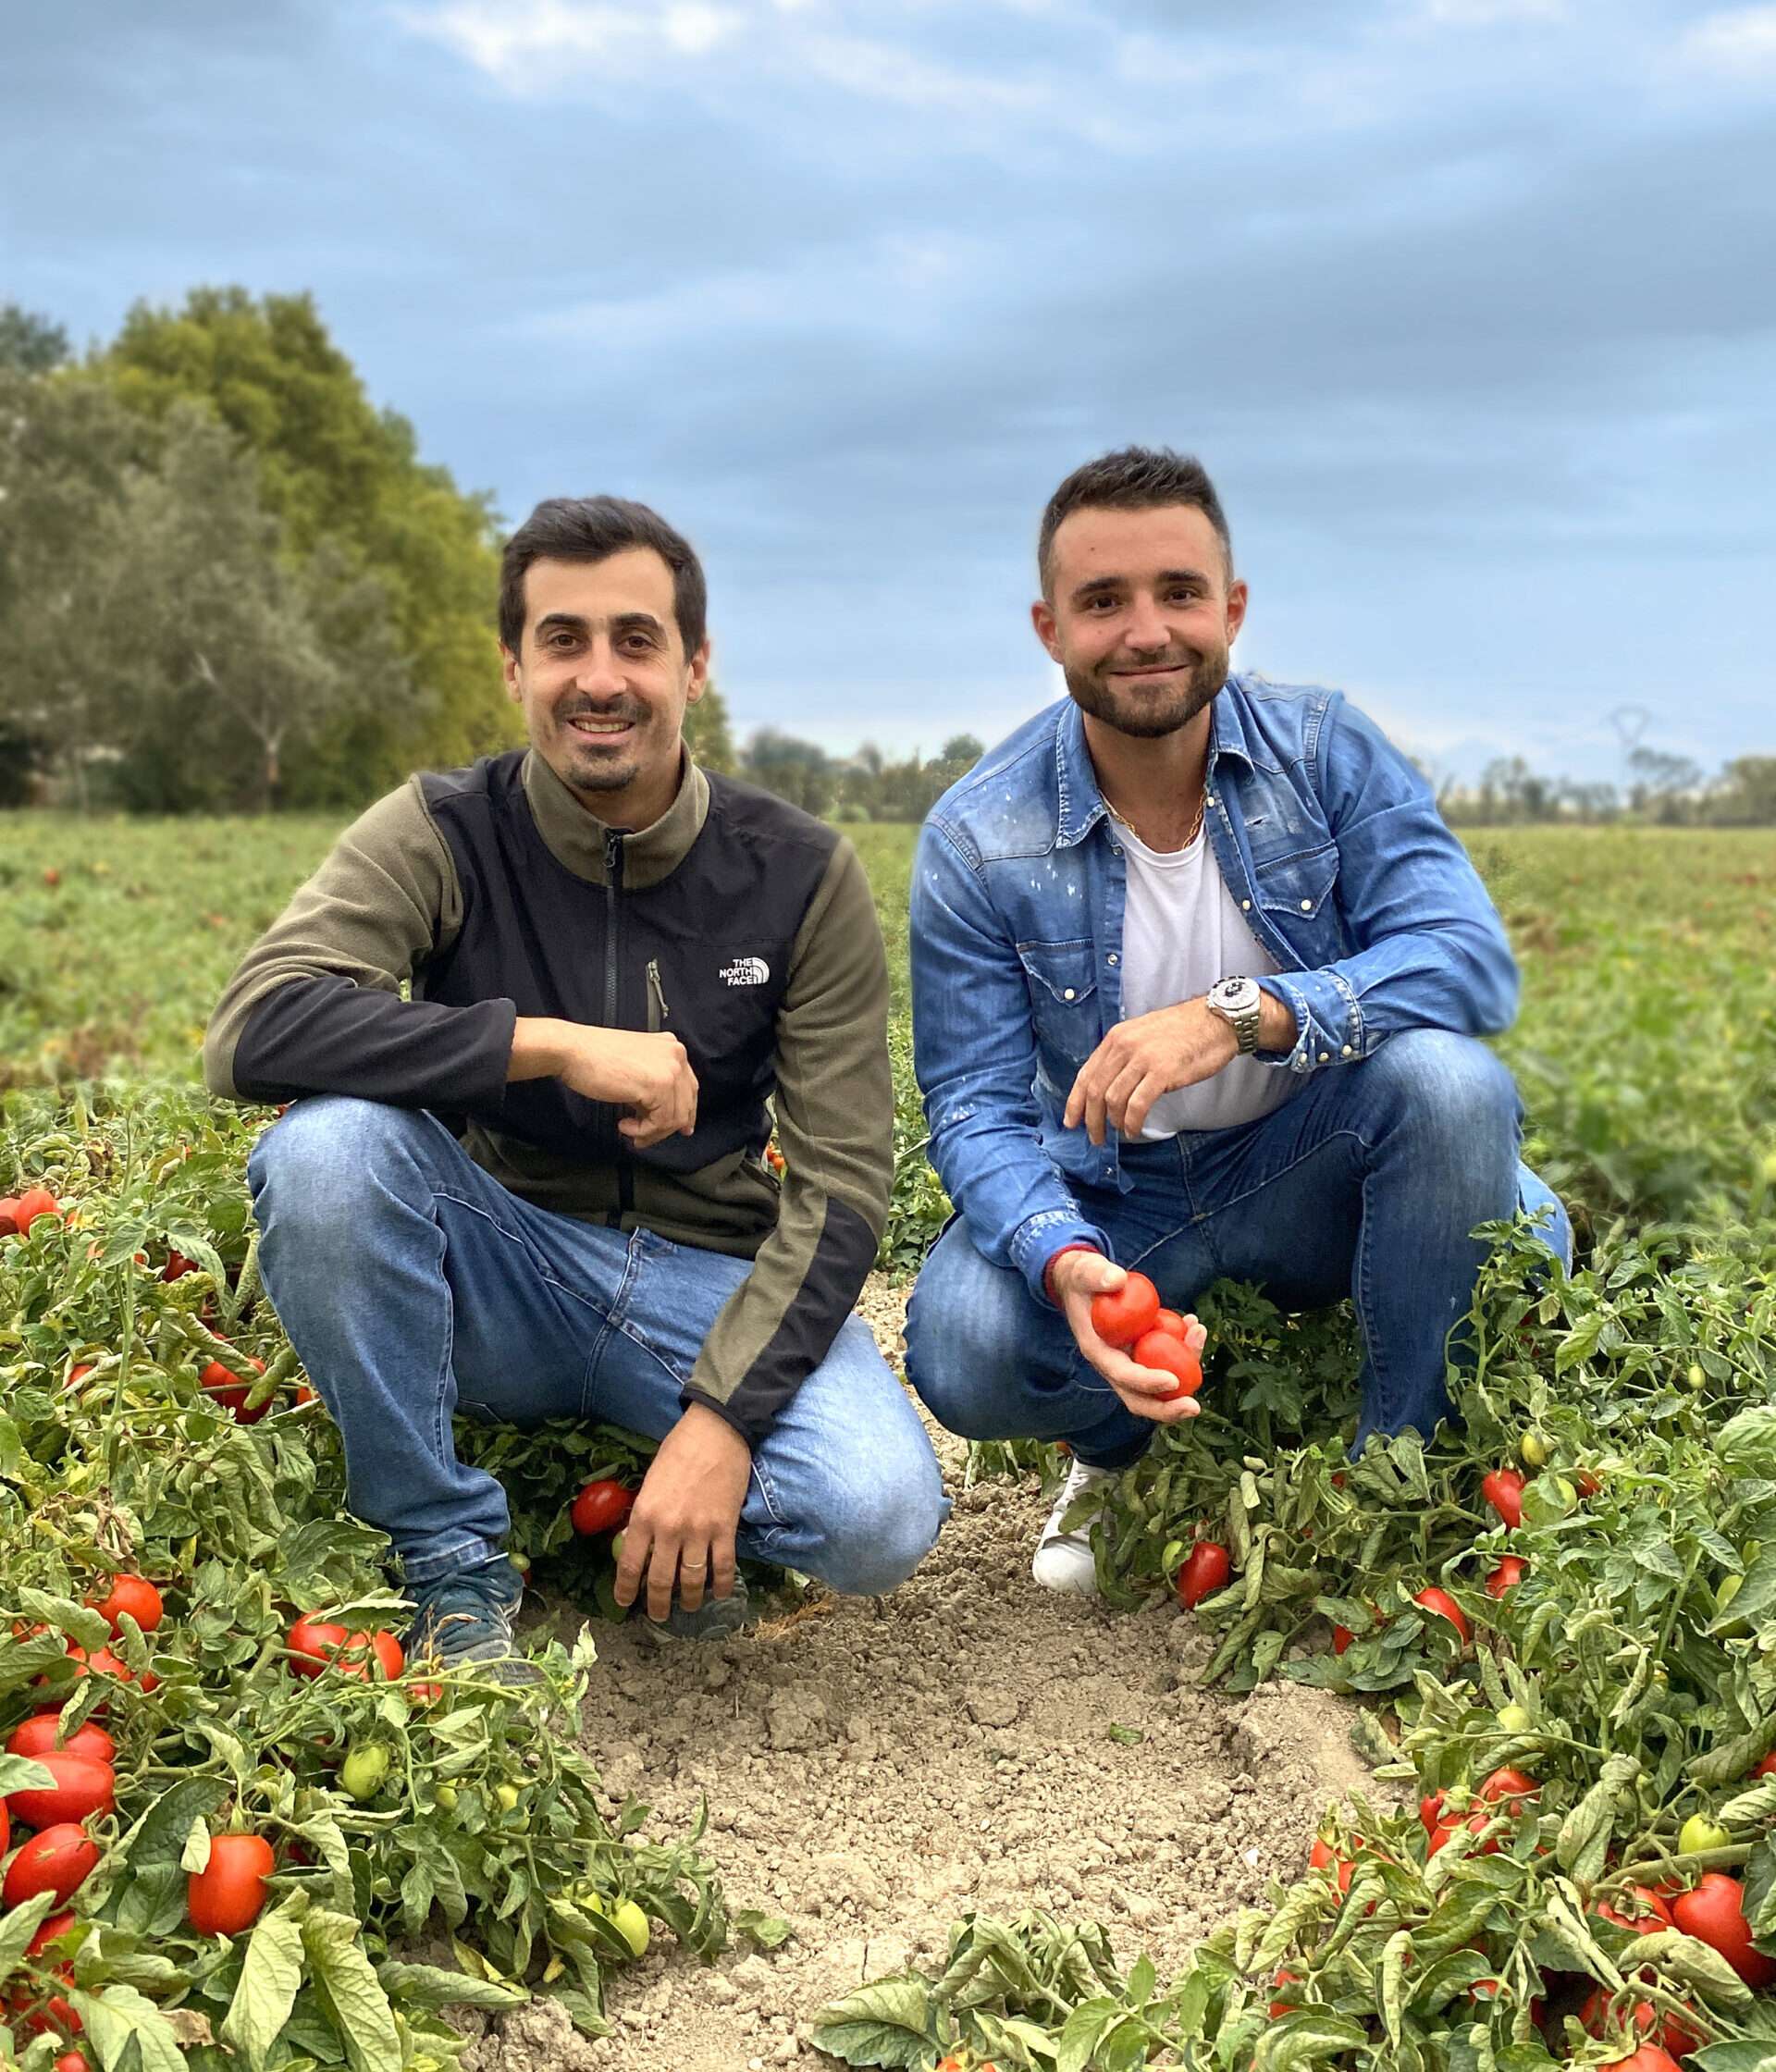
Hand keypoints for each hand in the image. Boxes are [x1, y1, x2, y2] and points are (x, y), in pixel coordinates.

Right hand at [509, 1017, 697, 1147]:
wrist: (573, 1050)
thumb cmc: (594, 1057)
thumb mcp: (635, 1066)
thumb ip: (653, 1082)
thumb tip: (664, 1112)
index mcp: (672, 1048)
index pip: (689, 1087)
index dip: (684, 1113)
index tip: (678, 1129)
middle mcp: (676, 1055)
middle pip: (685, 1104)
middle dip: (665, 1128)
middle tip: (645, 1138)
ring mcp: (670, 1069)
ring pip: (675, 1117)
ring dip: (651, 1132)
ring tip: (630, 1131)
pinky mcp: (659, 1085)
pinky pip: (660, 1122)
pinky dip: (643, 1131)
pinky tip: (624, 1125)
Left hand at [613, 1405, 751, 1620]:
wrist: (716, 1432)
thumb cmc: (678, 1451)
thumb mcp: (650, 1482)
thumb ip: (645, 1514)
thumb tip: (639, 1541)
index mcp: (644, 1515)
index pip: (630, 1564)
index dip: (626, 1589)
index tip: (625, 1603)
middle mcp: (669, 1529)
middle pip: (661, 1581)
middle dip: (659, 1604)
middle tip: (659, 1616)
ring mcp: (699, 1531)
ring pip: (693, 1580)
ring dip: (691, 1600)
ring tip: (690, 1607)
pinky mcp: (725, 1528)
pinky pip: (723, 1567)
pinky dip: (721, 1585)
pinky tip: (718, 1594)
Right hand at [1048, 1248, 1208, 1424]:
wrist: (1082, 1284)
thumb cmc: (1083, 1278)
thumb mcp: (1084, 1271)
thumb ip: (1097, 1275)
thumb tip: (1118, 1279)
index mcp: (1097, 1351)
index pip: (1121, 1375)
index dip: (1146, 1382)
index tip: (1172, 1380)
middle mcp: (1113, 1363)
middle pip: (1138, 1398)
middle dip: (1166, 1409)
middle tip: (1194, 1407)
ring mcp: (1129, 1361)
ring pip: (1158, 1383)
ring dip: (1185, 1368)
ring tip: (1199, 1333)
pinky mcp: (1142, 1352)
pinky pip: (1166, 1360)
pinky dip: (1184, 1349)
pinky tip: (1194, 1324)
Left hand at [1065, 999, 1234, 1144]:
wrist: (1216, 1021)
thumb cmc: (1183, 1032)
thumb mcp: (1143, 1036)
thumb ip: (1124, 1056)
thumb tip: (1109, 1086)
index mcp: (1116, 1038)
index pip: (1086, 1074)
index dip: (1075, 1102)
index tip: (1071, 1121)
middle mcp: (1124, 1046)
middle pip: (1095, 1090)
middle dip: (1091, 1119)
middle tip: (1095, 1138)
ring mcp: (1142, 1059)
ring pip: (1113, 1099)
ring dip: (1113, 1122)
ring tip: (1121, 1132)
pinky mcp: (1162, 1072)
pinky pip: (1137, 1105)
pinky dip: (1132, 1122)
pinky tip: (1134, 1129)